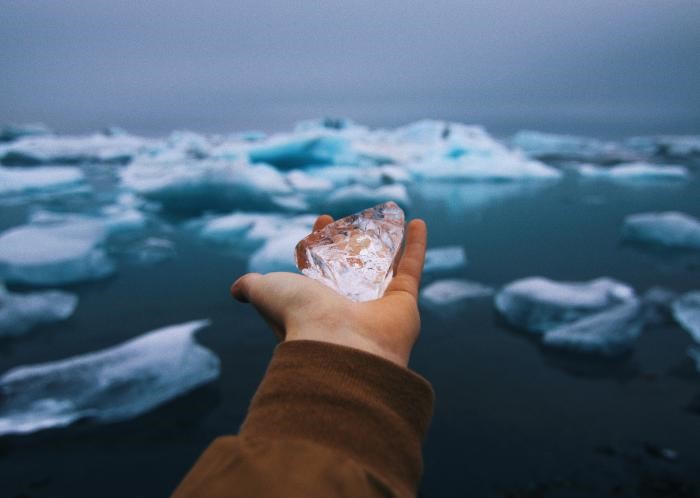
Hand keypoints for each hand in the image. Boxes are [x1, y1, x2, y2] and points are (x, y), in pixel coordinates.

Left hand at [231, 215, 427, 366]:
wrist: (338, 346)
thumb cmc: (299, 317)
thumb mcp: (266, 292)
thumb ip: (252, 286)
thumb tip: (237, 288)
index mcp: (315, 303)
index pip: (319, 266)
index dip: (319, 242)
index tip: (322, 220)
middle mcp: (346, 306)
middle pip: (351, 266)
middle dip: (351, 241)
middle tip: (351, 219)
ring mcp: (377, 305)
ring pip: (385, 266)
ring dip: (389, 242)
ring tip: (391, 217)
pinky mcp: (404, 302)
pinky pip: (411, 267)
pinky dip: (416, 245)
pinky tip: (418, 221)